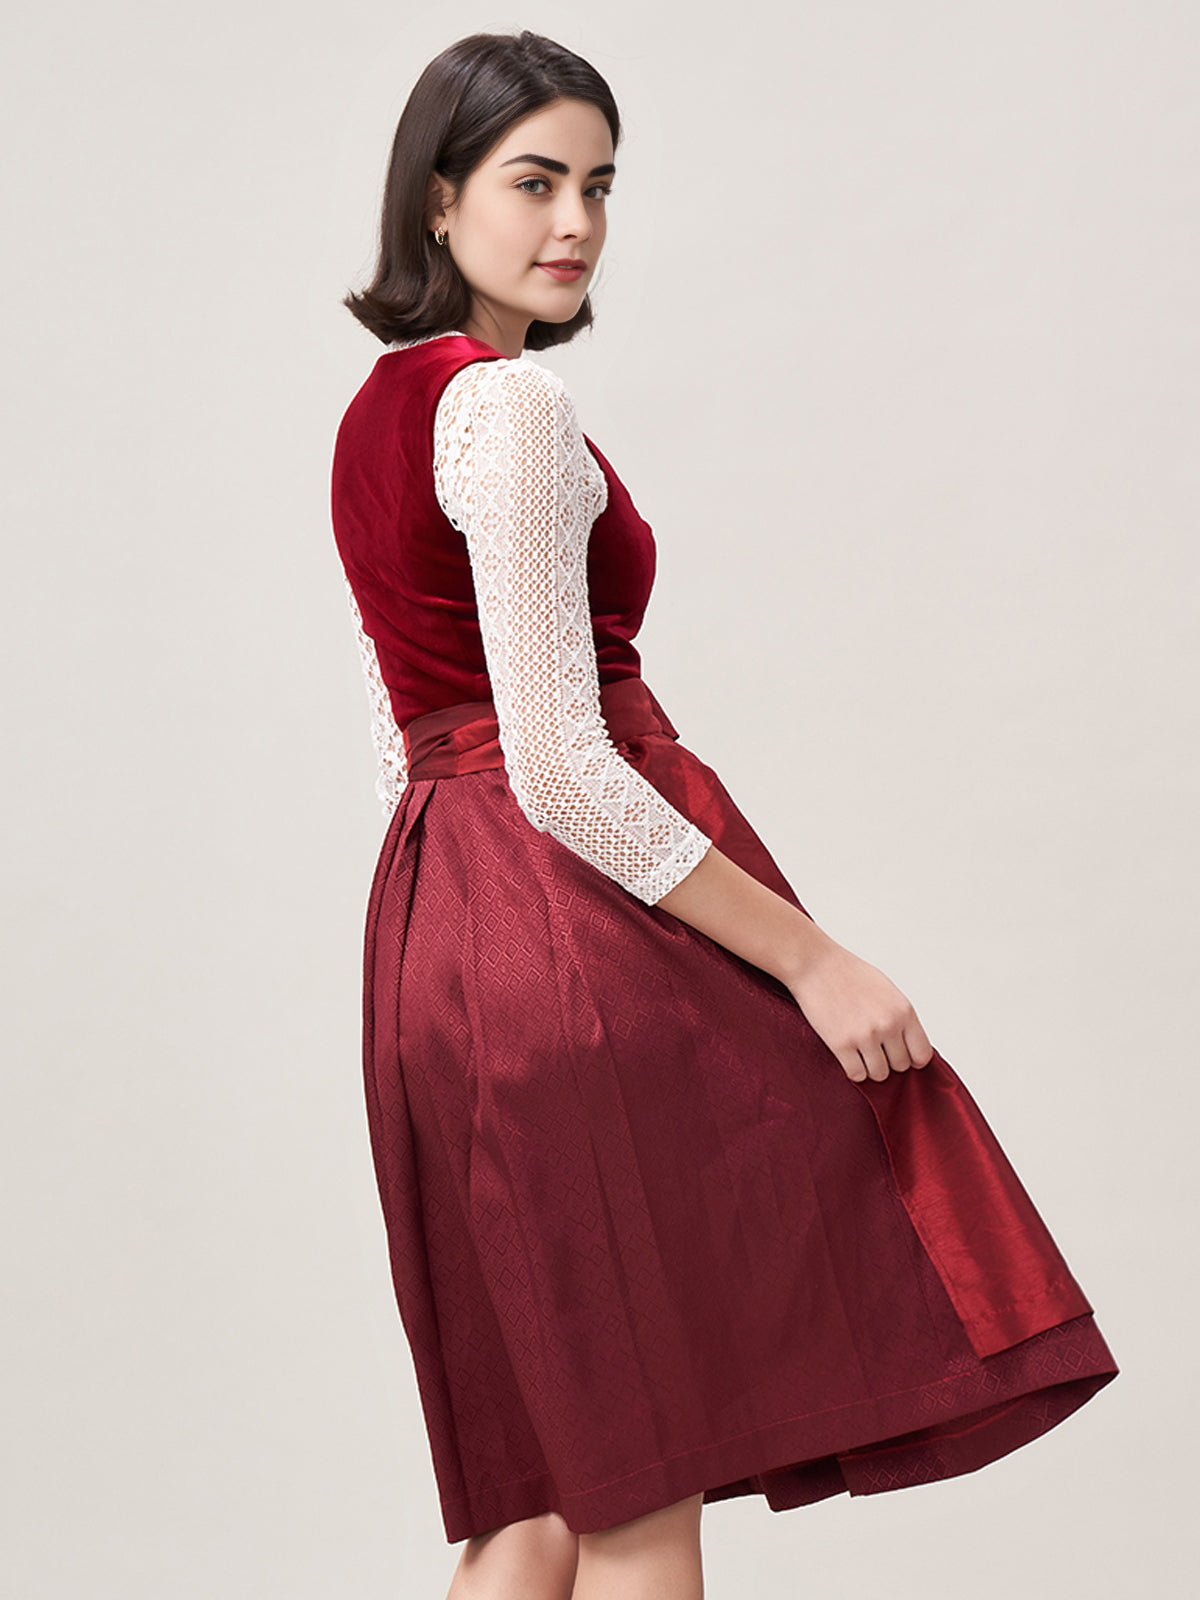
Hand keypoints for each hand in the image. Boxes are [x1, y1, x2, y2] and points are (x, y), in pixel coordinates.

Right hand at [783, 936, 934, 1083]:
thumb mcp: (887, 990)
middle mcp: (888, 1025)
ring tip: (859, 1051)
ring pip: (879, 1074)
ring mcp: (865, 1037)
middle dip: (888, 1060)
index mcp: (903, 1011)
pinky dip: (853, 1069)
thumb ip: (900, 1017)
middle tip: (874, 1047)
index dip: (912, 1058)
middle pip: (900, 1066)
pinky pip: (857, 1075)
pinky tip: (847, 1054)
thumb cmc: (848, 974)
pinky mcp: (841, 1045)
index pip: (922, 1054)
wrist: (815, 964)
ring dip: (870, 1067)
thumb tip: (908, 1045)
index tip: (902, 1055)